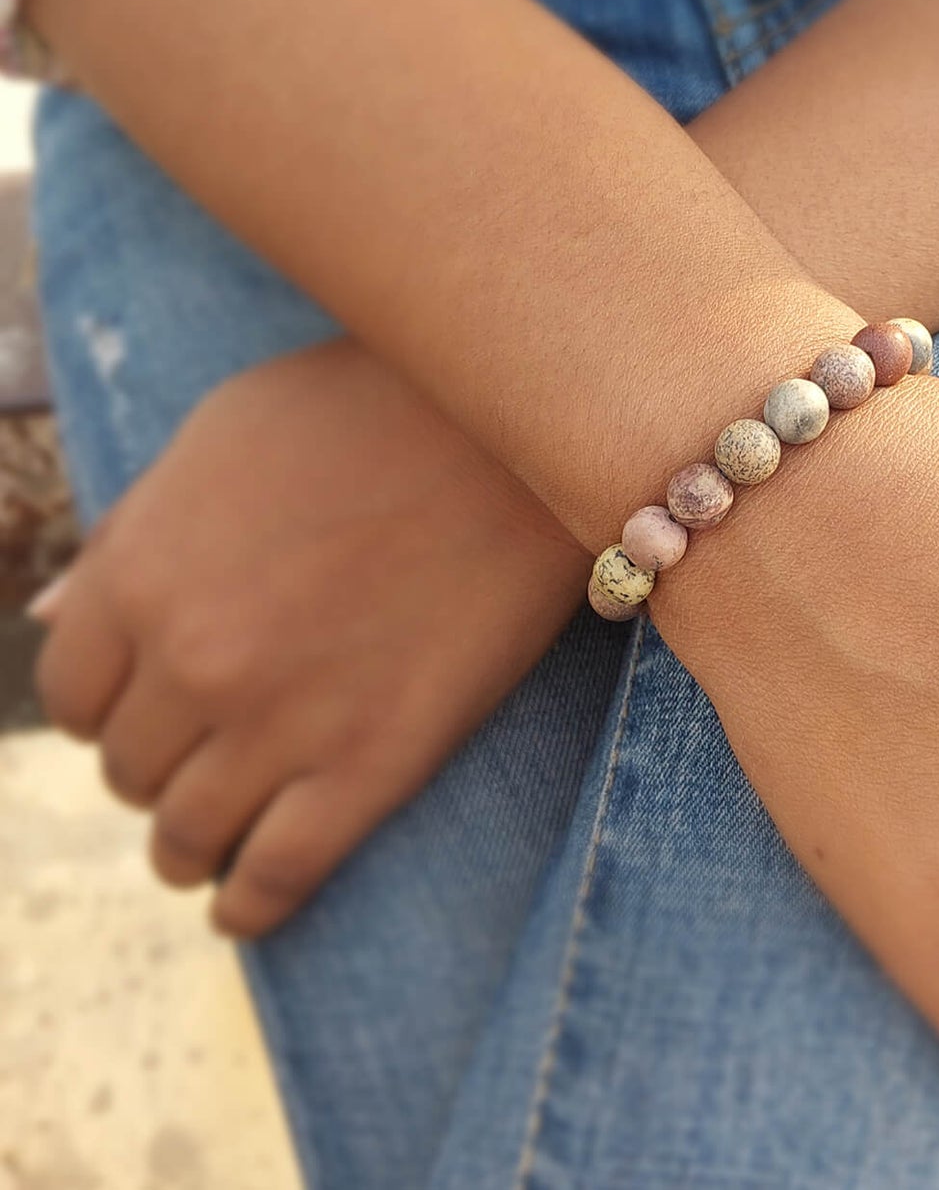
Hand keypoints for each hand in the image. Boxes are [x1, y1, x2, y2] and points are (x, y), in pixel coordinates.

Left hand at [32, 339, 589, 936]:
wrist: (514, 435)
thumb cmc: (368, 410)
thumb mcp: (221, 437)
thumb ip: (130, 530)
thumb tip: (46, 613)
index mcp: (140, 574)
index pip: (71, 693)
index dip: (107, 706)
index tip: (145, 708)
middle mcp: (193, 662)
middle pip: (130, 769)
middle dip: (155, 766)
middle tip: (201, 755)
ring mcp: (283, 722)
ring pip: (187, 837)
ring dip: (187, 847)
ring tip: (207, 844)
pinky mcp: (373, 764)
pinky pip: (278, 875)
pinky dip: (249, 905)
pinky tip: (245, 902)